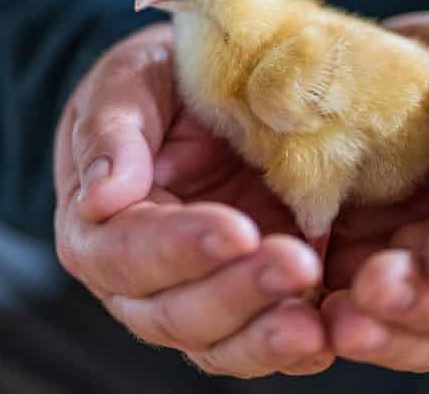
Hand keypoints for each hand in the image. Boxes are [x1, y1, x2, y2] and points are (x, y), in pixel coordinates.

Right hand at [53, 24, 333, 378]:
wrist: (215, 91)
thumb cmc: (162, 81)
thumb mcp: (129, 81)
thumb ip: (111, 132)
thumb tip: (100, 198)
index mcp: (97, 228)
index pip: (125, 255)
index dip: (178, 248)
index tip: (236, 230)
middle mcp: (140, 281)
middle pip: (174, 314)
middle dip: (236, 294)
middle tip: (295, 264)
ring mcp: (199, 296)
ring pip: (220, 344)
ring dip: (267, 338)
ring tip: (316, 326)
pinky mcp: (251, 301)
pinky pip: (265, 344)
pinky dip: (298, 348)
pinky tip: (331, 333)